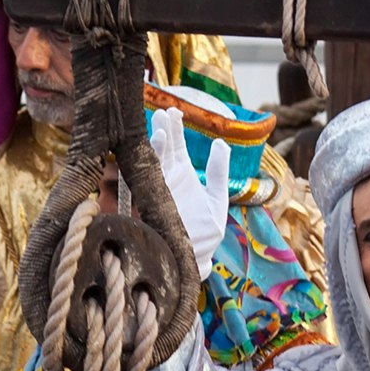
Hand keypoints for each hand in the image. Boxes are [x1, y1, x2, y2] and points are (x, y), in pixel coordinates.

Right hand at [148, 107, 235, 280]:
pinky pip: (149, 178)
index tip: (173, 112)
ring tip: (160, 126)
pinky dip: (152, 163)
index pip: (176, 148)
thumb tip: (221, 143)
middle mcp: (167, 179)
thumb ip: (219, 173)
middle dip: (163, 130)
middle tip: (163, 111)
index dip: (174, 130)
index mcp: (183, 176)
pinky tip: (155, 147)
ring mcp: (158, 189)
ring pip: (155, 160)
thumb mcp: (218, 201)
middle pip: (163, 149)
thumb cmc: (205, 233)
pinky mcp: (153, 201)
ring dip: (157, 143)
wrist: (193, 259)